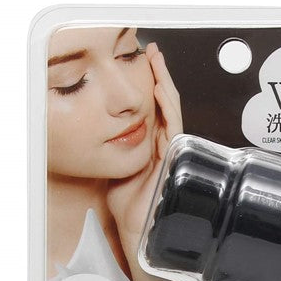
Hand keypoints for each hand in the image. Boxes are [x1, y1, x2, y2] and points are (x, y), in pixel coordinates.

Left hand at [106, 43, 182, 238]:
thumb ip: (119, 148)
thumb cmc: (129, 206)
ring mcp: (172, 151)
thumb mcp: (119, 169)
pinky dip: (169, 108)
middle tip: (153, 53)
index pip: (156, 109)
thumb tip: (106, 130)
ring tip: (158, 62)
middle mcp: (165, 146)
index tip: (145, 64)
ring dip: (165, 85)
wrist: (137, 228)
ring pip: (172, 111)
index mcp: (154, 146)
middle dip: (160, 77)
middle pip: (167, 104)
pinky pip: (173, 128)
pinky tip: (162, 91)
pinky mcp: (173, 159)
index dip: (152, 85)